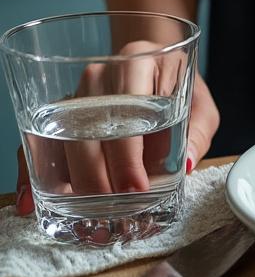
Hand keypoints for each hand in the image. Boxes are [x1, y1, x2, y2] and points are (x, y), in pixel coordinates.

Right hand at [14, 41, 217, 215]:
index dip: (128, 154)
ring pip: (62, 136)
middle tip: (108, 208)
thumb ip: (197, 133)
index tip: (135, 187)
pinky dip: (34, 170)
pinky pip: (42, 139)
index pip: (127, 109)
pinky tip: (31, 200)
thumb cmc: (180, 88)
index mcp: (139, 63)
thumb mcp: (200, 106)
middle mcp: (101, 73)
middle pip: (88, 127)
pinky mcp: (60, 110)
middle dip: (95, 174)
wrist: (156, 64)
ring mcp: (76, 90)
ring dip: (66, 179)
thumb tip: (185, 166)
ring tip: (78, 214)